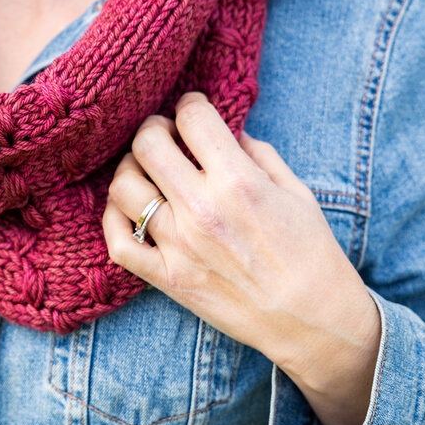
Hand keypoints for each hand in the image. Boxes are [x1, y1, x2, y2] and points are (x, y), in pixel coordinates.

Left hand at [103, 92, 381, 424]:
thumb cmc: (311, 253)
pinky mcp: (167, 278)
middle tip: (163, 132)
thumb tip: (225, 131)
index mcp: (238, 182)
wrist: (312, 320)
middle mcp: (202, 209)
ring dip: (130, 168)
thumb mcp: (295, 190)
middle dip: (153, 127)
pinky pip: (119, 242)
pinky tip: (127, 208)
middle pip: (148, 145)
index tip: (192, 109)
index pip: (193, 118)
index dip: (191, 104)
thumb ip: (256, 153)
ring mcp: (179, 246)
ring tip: (144, 168)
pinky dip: (113, 219)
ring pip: (124, 188)